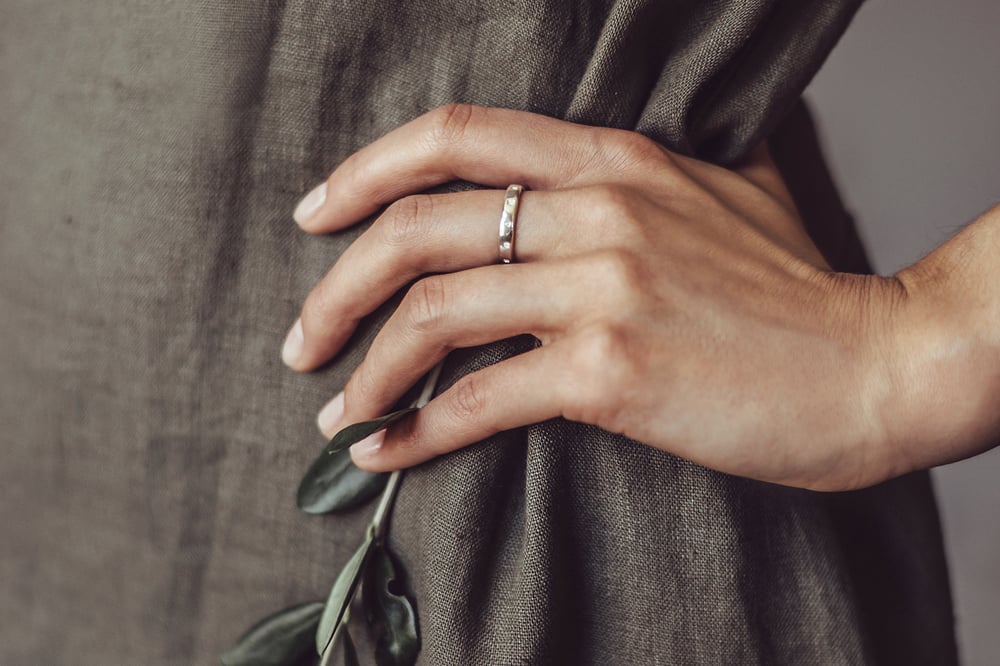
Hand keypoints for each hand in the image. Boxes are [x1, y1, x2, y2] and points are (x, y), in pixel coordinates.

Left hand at [282, 104, 910, 490]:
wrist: (871, 364)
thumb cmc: (795, 287)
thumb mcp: (723, 188)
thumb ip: (647, 169)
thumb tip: (587, 170)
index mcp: (611, 158)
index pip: (453, 136)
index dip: (364, 172)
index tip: (316, 217)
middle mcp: (597, 209)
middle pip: (417, 227)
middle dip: (336, 285)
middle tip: (301, 339)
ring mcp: (602, 288)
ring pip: (434, 313)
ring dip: (363, 366)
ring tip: (333, 409)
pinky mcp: (612, 372)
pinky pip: (480, 398)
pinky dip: (416, 431)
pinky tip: (385, 453)